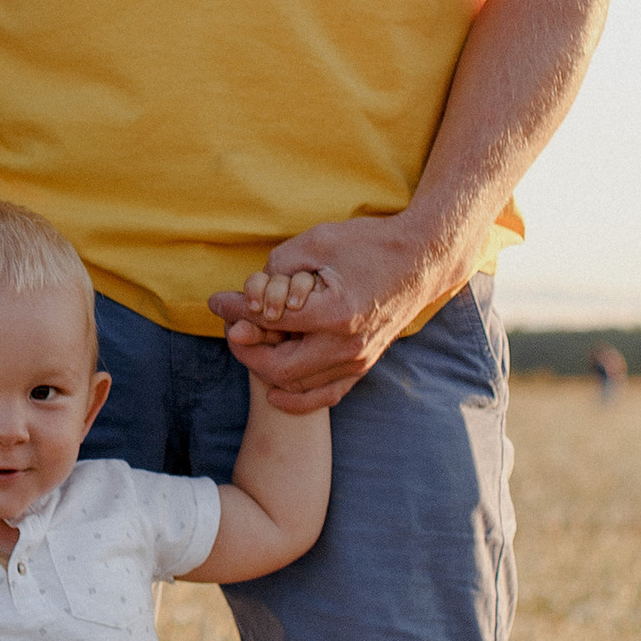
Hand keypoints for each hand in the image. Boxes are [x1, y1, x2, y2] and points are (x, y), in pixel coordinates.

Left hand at [206, 214, 469, 412]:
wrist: (422, 259)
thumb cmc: (369, 243)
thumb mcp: (318, 241)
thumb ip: (279, 268)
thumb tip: (248, 296)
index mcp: (335, 313)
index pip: (270, 321)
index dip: (238, 312)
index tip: (218, 302)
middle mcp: (347, 346)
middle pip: (279, 367)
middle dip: (246, 349)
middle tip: (230, 328)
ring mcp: (358, 360)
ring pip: (298, 385)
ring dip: (267, 369)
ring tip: (250, 344)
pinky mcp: (364, 364)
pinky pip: (326, 395)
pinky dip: (298, 399)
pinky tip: (274, 393)